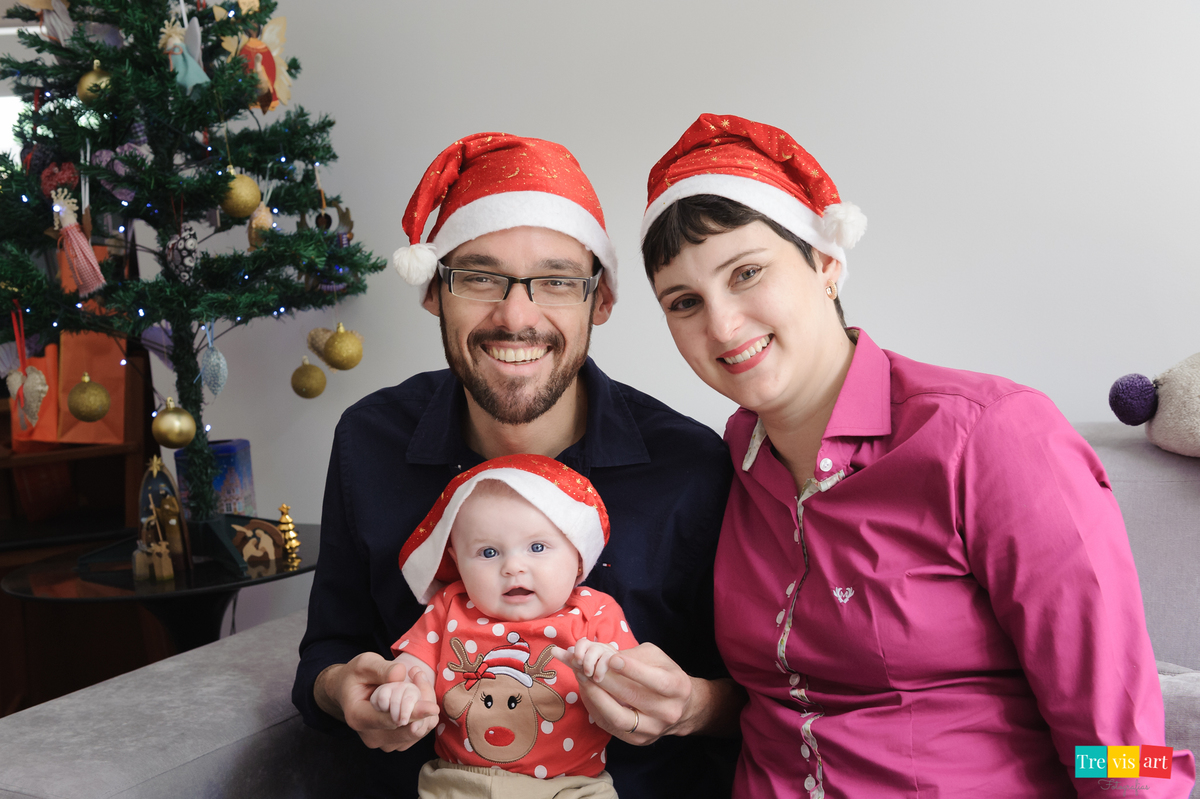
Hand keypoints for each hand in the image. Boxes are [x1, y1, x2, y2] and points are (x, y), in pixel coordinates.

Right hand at [315, 653, 438, 751]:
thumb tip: (401, 674)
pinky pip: (421, 730)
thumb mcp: (364, 664)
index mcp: (358, 718)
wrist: (349, 692)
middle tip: (419, 675)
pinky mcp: (398, 743)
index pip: (390, 720)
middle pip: (410, 729)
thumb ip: (382, 669)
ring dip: (425, 705)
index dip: (413, 713)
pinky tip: (418, 692)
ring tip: (416, 679)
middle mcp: (372, 737)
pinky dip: (425, 712)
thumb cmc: (356, 676)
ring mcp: (385, 743)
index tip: (433, 708)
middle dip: (423, 703)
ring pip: (419, 730)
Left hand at [551, 642, 697, 744]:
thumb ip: (633, 655)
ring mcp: (653, 730)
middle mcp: (668, 712)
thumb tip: (601, 653)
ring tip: (582, 678)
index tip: (611, 658)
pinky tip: (586, 692)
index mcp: (678, 688)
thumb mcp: (656, 658)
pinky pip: (610, 726)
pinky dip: (595, 708)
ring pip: (619, 717)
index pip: (656, 681)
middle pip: (633, 698)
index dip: (632, 669)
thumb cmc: (664, 675)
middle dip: (606, 680)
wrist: (681, 709)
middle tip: (585, 664)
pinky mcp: (638, 740)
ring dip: (596, 696)